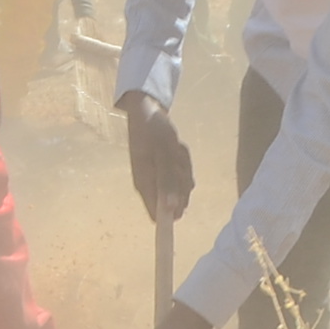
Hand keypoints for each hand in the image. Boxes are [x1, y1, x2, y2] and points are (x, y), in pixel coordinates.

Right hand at [122, 94, 191, 220]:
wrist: (147, 112)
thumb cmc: (153, 132)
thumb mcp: (163, 155)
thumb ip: (167, 183)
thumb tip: (171, 210)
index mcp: (145, 185)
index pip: (158, 216)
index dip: (173, 212)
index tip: (181, 193)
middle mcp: (150, 186)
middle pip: (176, 200)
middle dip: (182, 181)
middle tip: (176, 160)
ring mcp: (158, 177)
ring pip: (182, 185)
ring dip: (184, 168)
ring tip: (175, 149)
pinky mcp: (164, 169)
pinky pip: (182, 173)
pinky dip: (183, 162)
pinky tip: (176, 148)